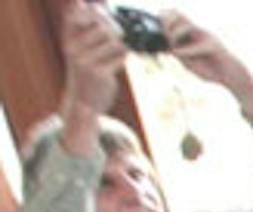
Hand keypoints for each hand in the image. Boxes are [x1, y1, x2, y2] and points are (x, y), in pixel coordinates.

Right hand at [60, 1, 126, 121]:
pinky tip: (125, 57)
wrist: (83, 103)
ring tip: (124, 47)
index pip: (79, 15)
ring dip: (124, 43)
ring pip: (113, 40)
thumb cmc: (84, 71)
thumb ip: (81, 26)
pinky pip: (120, 56)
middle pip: (102, 26)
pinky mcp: (99, 73)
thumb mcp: (77, 48)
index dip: (96, 11)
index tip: (107, 16)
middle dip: (117, 28)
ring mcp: (86, 61)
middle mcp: (73, 49)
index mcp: (68, 40)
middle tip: (124, 34)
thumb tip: (81, 1)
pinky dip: (126, 55)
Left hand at [161, 10, 252, 119]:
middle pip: (177, 13)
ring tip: (171, 43)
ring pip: (186, 23)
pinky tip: (180, 55)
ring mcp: (207, 37)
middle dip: (165, 21)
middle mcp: (198, 31)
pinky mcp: (215, 46)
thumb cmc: (212, 70)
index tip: (155, 32)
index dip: (162, 19)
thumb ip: (178, 54)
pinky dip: (187, 50)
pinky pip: (198, 45)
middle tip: (163, 35)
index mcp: (190, 33)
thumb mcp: (189, 63)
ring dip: (174, 32)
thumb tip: (167, 47)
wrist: (232, 79)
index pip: (173, 16)